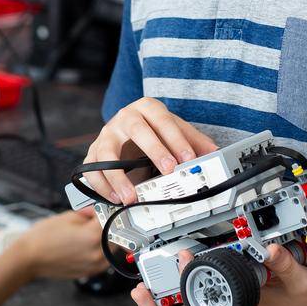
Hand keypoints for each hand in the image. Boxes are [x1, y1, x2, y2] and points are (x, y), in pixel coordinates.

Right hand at [11, 209, 108, 279]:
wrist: (29, 258)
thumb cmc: (44, 237)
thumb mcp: (68, 216)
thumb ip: (89, 213)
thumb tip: (98, 211)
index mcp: (94, 235)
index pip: (112, 219)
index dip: (108, 211)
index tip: (105, 209)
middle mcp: (98, 253)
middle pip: (116, 235)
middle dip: (109, 226)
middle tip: (99, 219)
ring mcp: (95, 265)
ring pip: (112, 249)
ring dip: (107, 239)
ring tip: (92, 233)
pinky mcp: (90, 272)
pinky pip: (104, 259)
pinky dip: (101, 251)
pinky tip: (88, 244)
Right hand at [81, 98, 219, 204]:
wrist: (127, 127)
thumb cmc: (153, 129)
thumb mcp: (174, 130)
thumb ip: (193, 140)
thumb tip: (214, 152)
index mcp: (147, 108)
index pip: (163, 120)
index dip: (176, 140)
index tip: (187, 158)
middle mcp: (125, 118)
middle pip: (137, 130)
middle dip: (154, 150)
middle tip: (168, 170)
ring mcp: (107, 134)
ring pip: (107, 151)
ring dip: (118, 176)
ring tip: (131, 196)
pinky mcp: (94, 151)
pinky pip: (92, 168)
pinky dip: (101, 185)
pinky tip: (115, 197)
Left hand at [129, 243, 306, 305]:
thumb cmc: (306, 302)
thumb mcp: (298, 279)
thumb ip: (283, 263)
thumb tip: (267, 249)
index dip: (185, 287)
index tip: (181, 259)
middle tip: (138, 292)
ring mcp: (229, 302)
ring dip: (167, 299)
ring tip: (146, 289)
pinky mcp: (233, 295)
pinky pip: (202, 297)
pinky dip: (186, 289)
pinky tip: (179, 276)